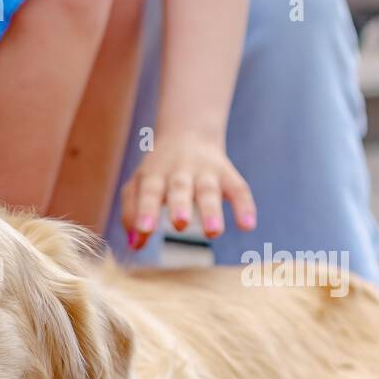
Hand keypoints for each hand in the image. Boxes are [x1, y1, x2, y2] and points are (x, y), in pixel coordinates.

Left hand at [120, 132, 256, 249]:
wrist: (187, 132)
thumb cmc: (157, 171)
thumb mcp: (138, 186)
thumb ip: (131, 214)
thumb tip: (134, 245)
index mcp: (154, 175)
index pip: (149, 192)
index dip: (146, 211)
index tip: (144, 231)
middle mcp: (179, 171)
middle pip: (180, 189)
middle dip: (180, 206)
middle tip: (180, 224)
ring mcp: (205, 171)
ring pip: (209, 189)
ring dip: (211, 210)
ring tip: (213, 232)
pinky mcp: (227, 173)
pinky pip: (238, 188)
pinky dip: (245, 206)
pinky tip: (248, 226)